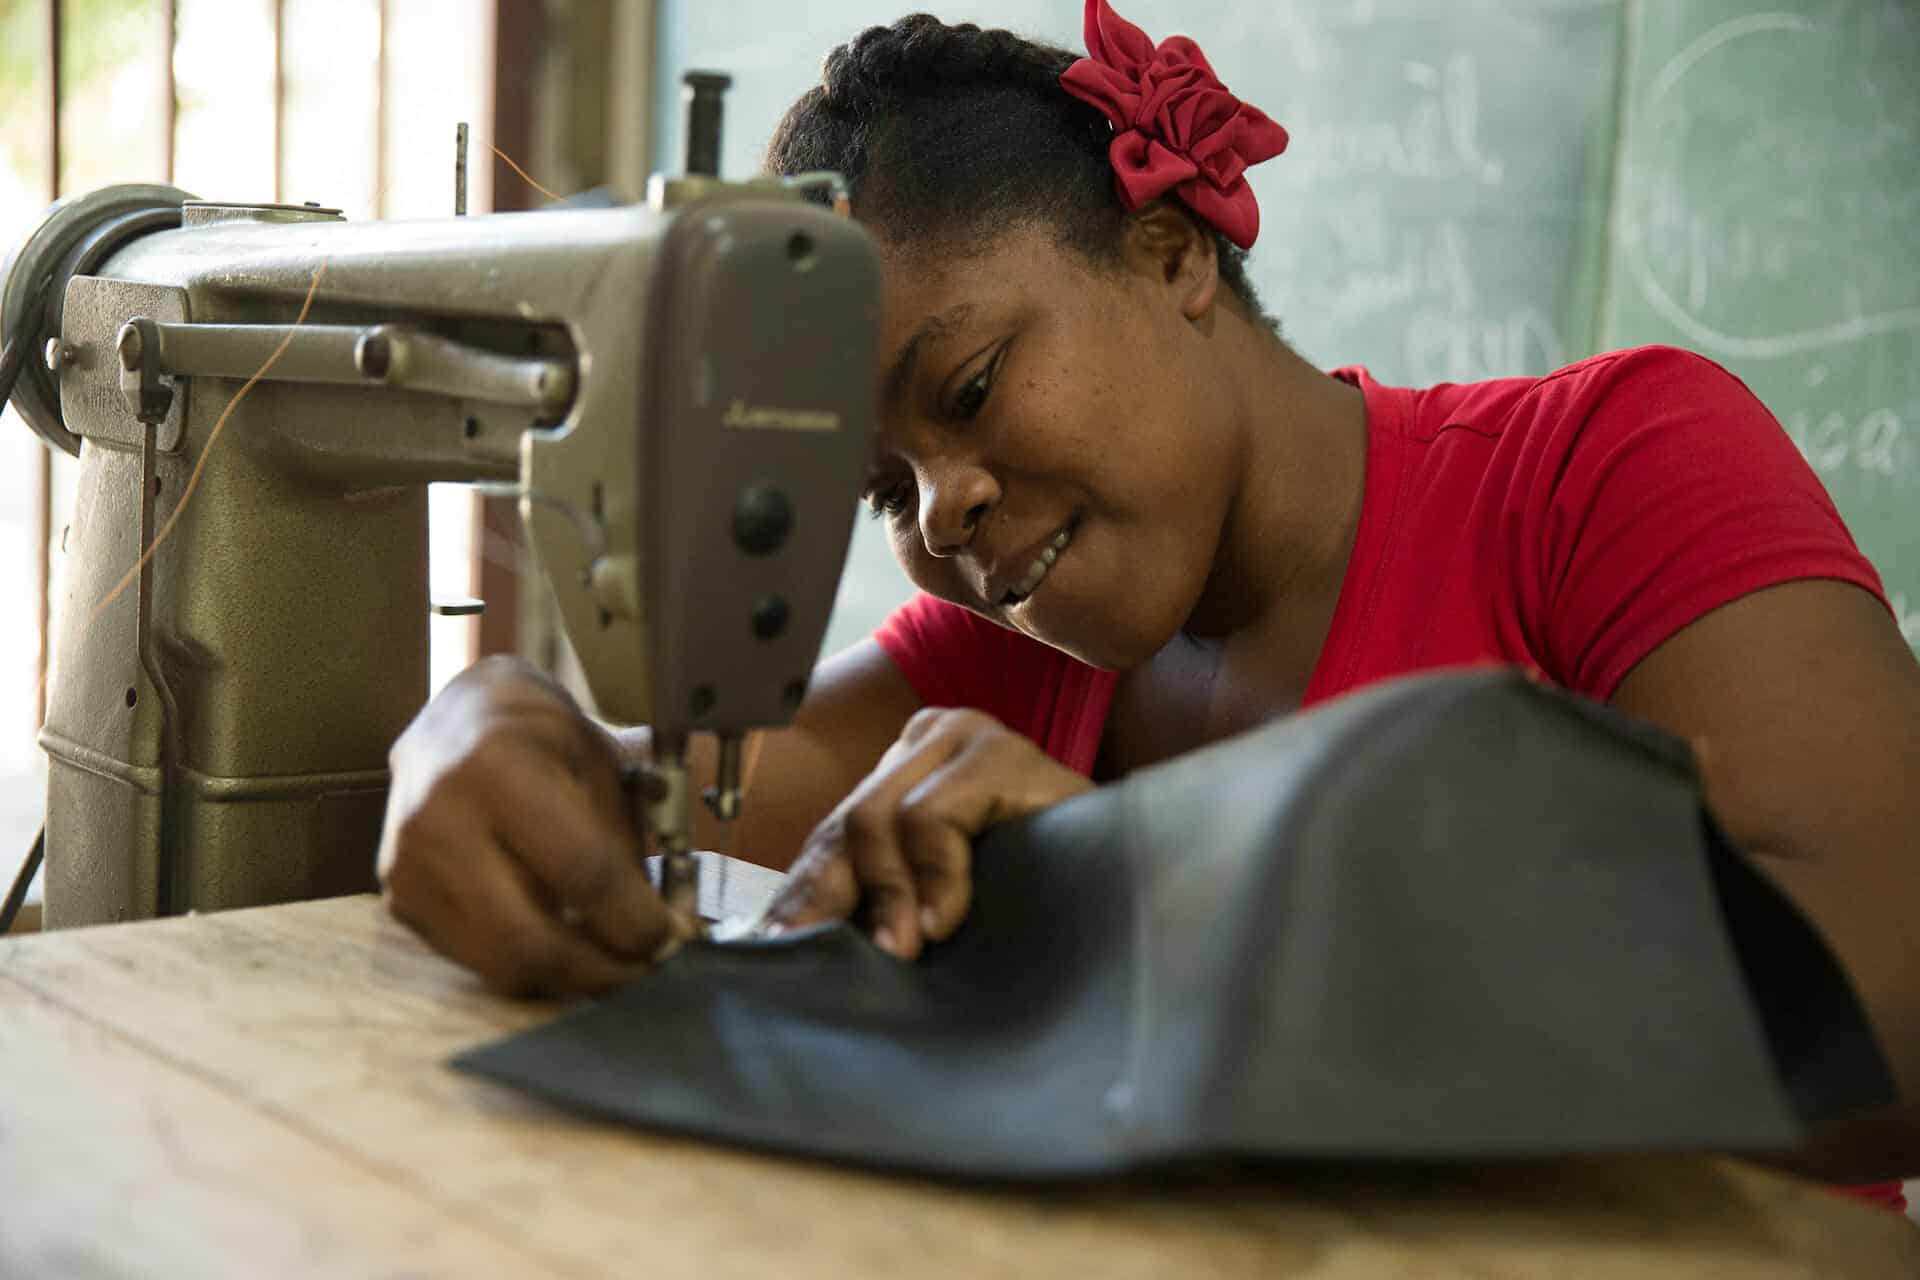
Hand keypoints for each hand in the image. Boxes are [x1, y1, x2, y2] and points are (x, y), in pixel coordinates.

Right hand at [377, 655, 692, 994]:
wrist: (452, 720)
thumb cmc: (539, 737)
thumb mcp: (599, 763)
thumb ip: (628, 840)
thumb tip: (667, 923)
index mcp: (498, 768)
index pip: (581, 870)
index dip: (635, 918)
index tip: (673, 939)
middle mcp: (439, 821)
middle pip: (529, 941)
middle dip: (600, 972)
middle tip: (644, 971)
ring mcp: (409, 867)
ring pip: (501, 965)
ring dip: (568, 976)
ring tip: (609, 958)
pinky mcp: (399, 900)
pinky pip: (476, 959)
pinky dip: (528, 961)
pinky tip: (559, 935)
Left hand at [761, 707, 1092, 958]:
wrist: (1128, 877)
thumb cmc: (1034, 889)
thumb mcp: (938, 896)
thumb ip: (878, 899)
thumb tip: (786, 941)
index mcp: (906, 764)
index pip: (834, 832)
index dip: (804, 894)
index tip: (775, 949)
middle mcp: (931, 737)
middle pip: (848, 822)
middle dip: (836, 899)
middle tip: (834, 963)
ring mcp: (968, 737)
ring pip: (880, 815)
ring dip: (889, 895)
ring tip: (907, 951)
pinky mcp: (1003, 753)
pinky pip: (936, 815)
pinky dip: (935, 874)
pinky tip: (948, 919)